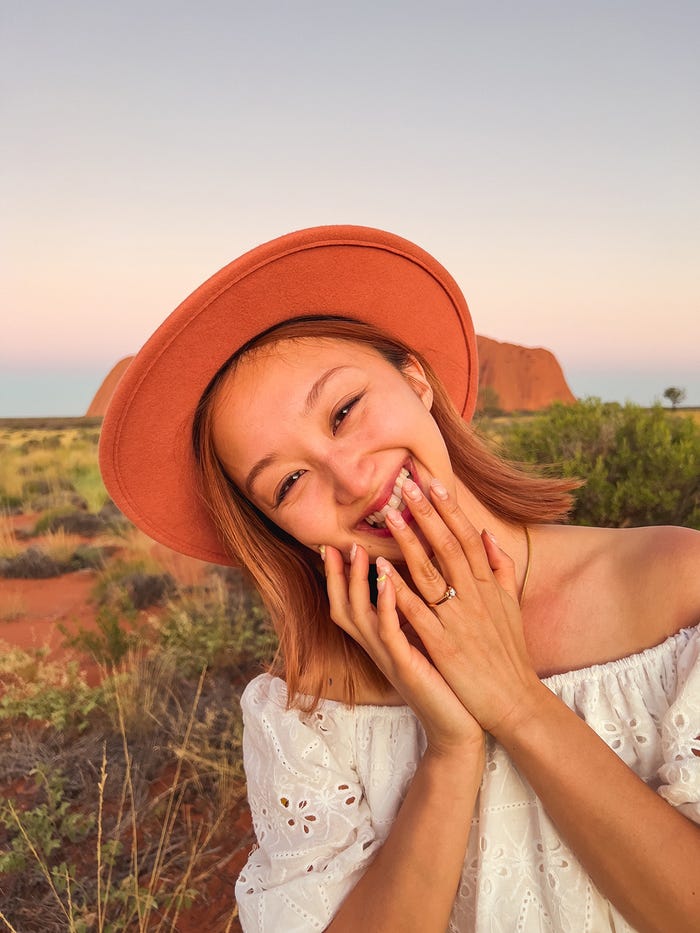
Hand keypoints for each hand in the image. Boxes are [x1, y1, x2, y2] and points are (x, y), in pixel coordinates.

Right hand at [324, 543, 483, 757]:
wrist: (460, 726)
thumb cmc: (447, 681)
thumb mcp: (426, 639)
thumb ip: (415, 612)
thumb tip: (415, 578)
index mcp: (384, 639)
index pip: (351, 601)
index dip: (340, 574)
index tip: (338, 542)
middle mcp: (380, 647)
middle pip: (343, 606)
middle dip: (337, 574)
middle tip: (336, 542)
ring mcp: (389, 657)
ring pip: (360, 616)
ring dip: (356, 582)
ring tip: (358, 550)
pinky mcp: (406, 667)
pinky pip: (388, 632)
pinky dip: (384, 605)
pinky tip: (388, 580)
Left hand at [378, 477, 541, 736]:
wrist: (515, 702)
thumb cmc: (509, 655)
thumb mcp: (510, 606)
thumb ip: (500, 568)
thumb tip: (488, 533)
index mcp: (488, 586)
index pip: (466, 537)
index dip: (449, 509)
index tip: (432, 482)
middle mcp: (474, 597)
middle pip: (448, 546)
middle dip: (426, 514)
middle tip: (405, 485)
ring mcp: (459, 620)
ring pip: (431, 573)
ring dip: (409, 542)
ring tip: (389, 516)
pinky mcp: (444, 645)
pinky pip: (418, 612)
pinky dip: (400, 590)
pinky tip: (381, 570)